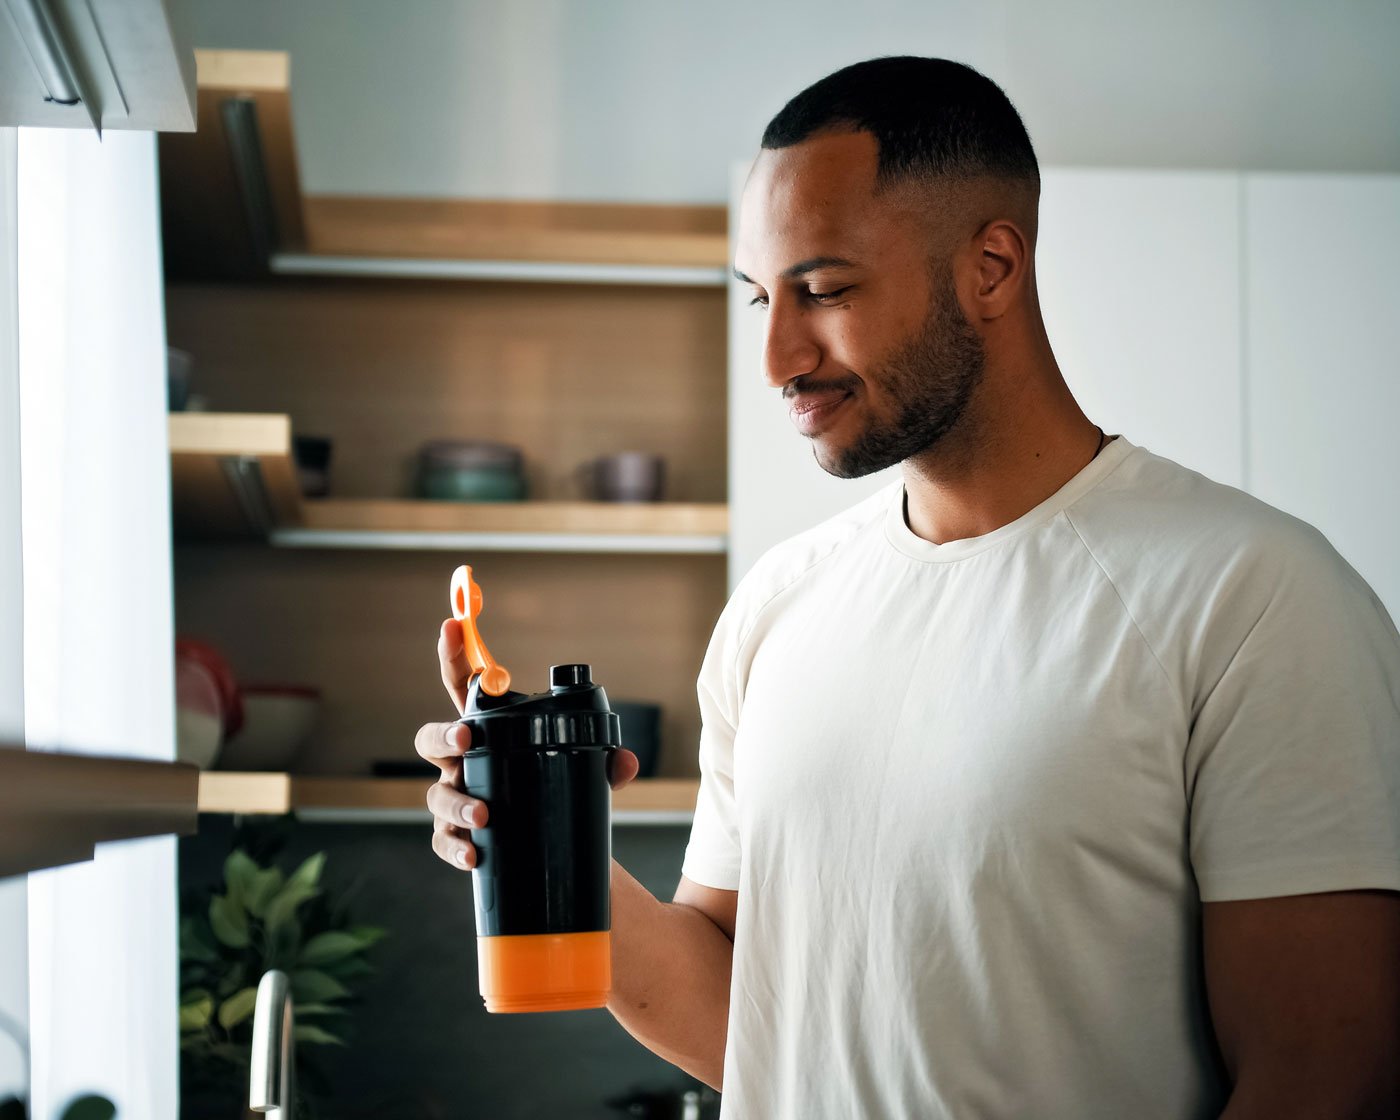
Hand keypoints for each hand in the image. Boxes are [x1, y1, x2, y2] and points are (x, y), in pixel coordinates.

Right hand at [419, 618, 639, 869]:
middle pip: (431, 739)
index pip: (462, 687)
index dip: (454, 655)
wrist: (550, 848)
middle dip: (443, 735)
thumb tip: (625, 761)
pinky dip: (456, 846)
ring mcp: (456, 797)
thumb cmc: (554, 790)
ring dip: (457, 801)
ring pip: (436, 793)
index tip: (452, 626)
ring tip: (484, 814)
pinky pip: (444, 840)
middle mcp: (463, 761)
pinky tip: (473, 852)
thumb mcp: (582, 771)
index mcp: (489, 732)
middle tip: (466, 738)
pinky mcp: (458, 837)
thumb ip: (604, 763)